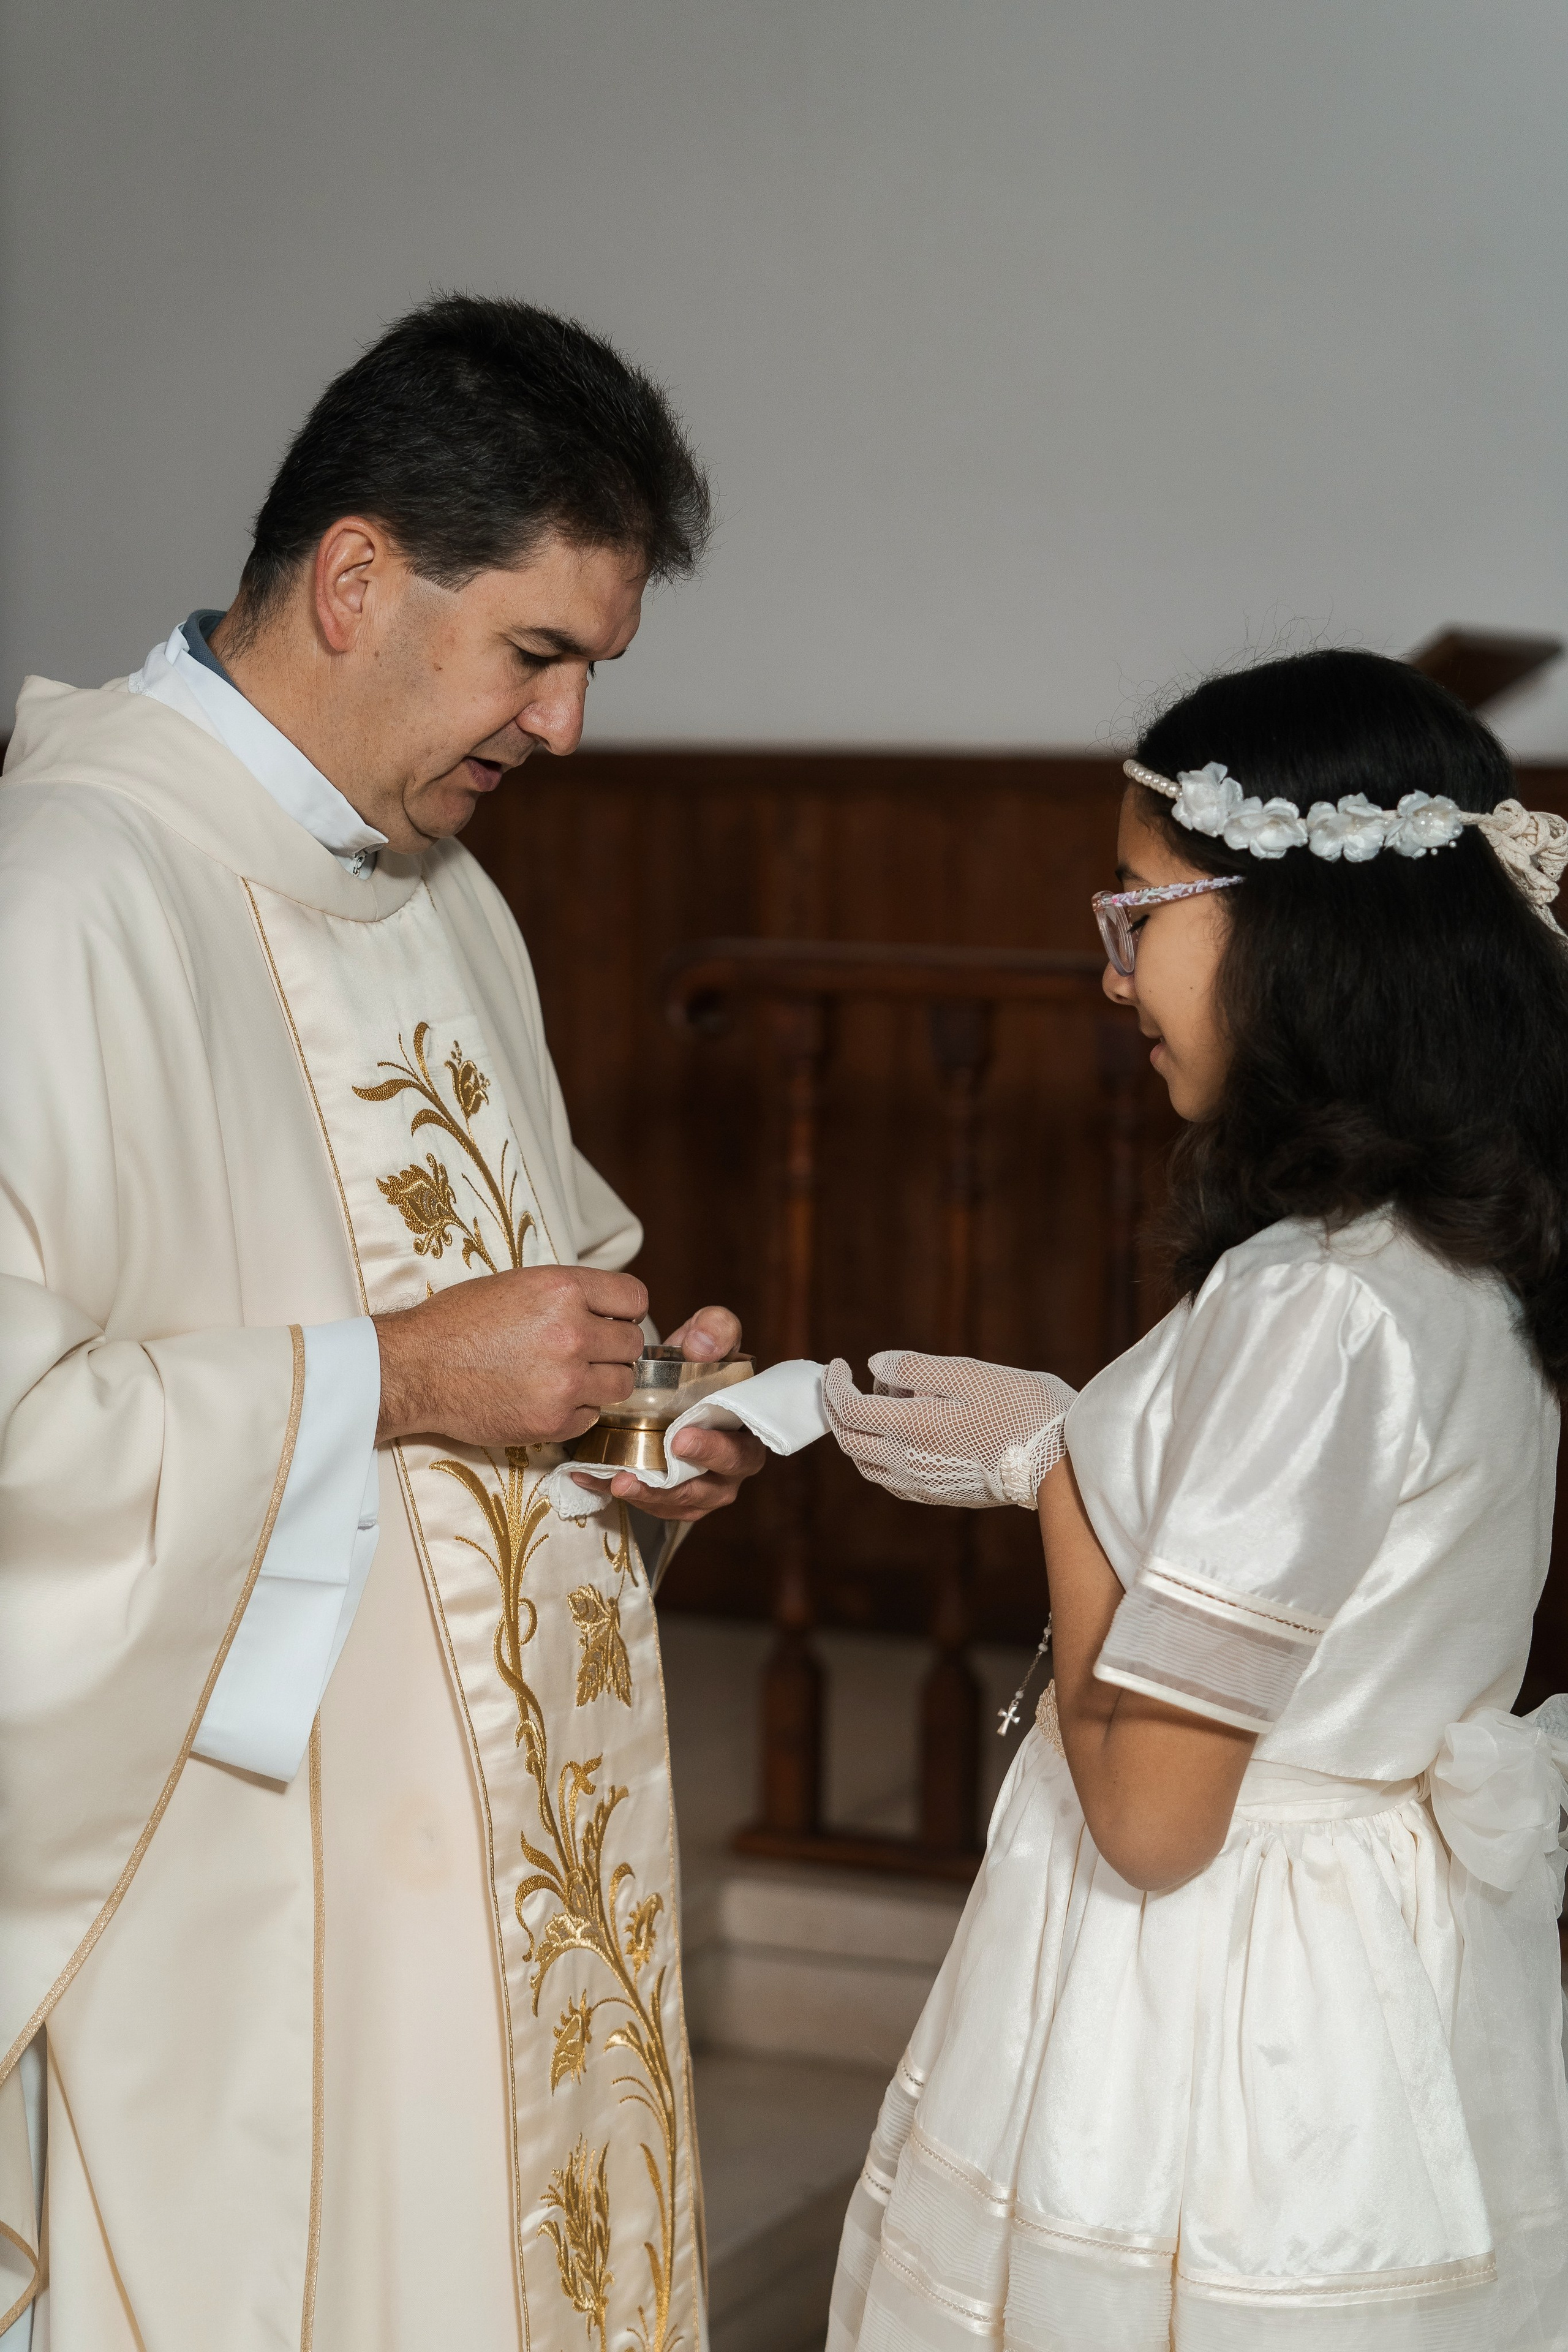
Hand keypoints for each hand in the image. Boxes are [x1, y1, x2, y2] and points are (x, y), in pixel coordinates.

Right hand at [374, 1265, 648, 1445]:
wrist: (415, 1367)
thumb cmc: (458, 1322)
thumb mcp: (517, 1285)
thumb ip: (567, 1295)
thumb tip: (607, 1310)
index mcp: (563, 1290)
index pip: (634, 1299)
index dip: (624, 1311)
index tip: (612, 1320)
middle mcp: (571, 1333)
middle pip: (632, 1344)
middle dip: (614, 1348)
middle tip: (586, 1352)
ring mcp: (566, 1381)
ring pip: (622, 1384)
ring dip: (602, 1381)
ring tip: (569, 1377)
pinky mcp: (554, 1421)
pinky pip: (592, 1416)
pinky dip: (577, 1410)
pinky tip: (546, 1398)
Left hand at [573, 1303, 766, 1520]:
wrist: (665, 1377)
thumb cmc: (694, 1359)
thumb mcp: (708, 1332)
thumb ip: (715, 1329)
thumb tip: (701, 1346)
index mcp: (746, 1432)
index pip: (744, 1450)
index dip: (717, 1448)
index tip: (681, 1437)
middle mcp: (729, 1466)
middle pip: (716, 1487)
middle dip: (683, 1481)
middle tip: (645, 1467)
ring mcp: (701, 1486)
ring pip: (681, 1504)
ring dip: (650, 1496)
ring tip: (619, 1481)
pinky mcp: (670, 1497)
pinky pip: (649, 1504)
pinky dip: (621, 1492)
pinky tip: (589, 1477)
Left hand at [823, 1349, 1078, 1508]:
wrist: (1058, 1461)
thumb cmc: (1021, 1409)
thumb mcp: (970, 1373)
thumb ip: (917, 1369)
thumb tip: (874, 1365)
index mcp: (913, 1428)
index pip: (849, 1410)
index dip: (835, 1385)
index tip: (840, 1363)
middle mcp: (908, 1462)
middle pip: (848, 1438)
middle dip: (837, 1406)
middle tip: (845, 1380)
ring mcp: (921, 1484)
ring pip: (864, 1462)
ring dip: (857, 1430)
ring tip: (884, 1399)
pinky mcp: (935, 1495)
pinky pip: (887, 1478)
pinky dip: (877, 1453)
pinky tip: (900, 1431)